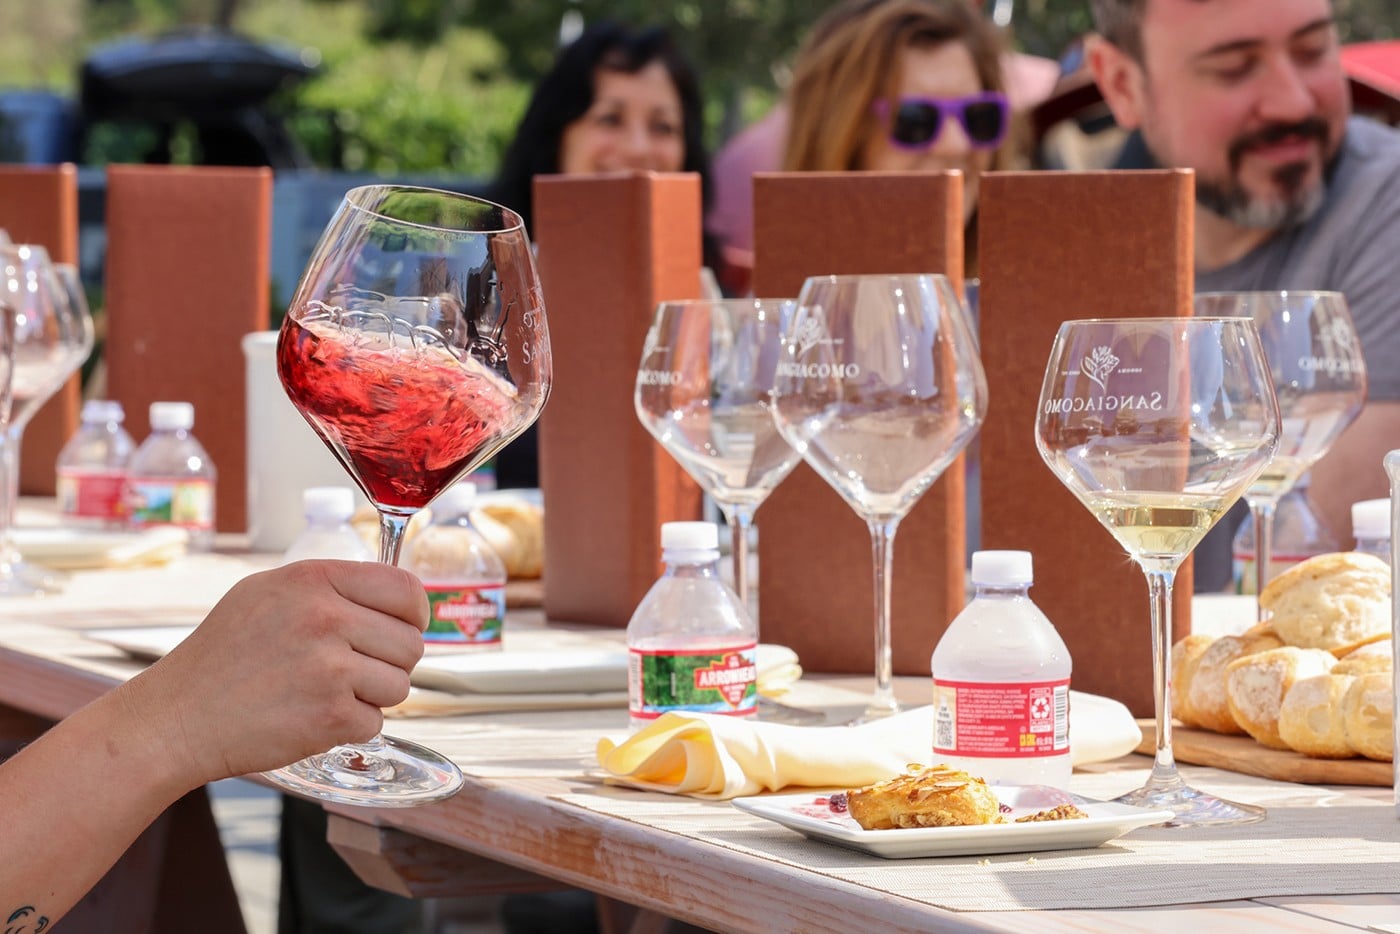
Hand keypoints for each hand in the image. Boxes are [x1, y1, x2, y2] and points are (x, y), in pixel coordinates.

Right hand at [116, 560, 428, 785]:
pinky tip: (312, 717)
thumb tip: (396, 594)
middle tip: (354, 670)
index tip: (407, 626)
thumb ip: (330, 586)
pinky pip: (376, 722)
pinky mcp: (330, 715)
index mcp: (314, 579)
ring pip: (400, 685)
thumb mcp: (267, 592)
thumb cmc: (223, 655)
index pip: (406, 588)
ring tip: (326, 692)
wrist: (176, 718)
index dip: (415, 613)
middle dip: (391, 661)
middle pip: (411, 642)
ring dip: (373, 696)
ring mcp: (330, 667)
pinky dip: (350, 728)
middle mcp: (325, 617)